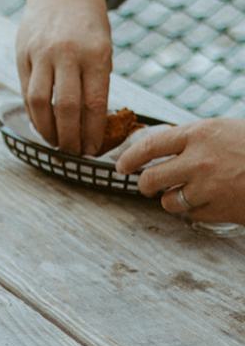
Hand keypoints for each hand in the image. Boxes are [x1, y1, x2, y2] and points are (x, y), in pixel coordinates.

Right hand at [16, 0, 114, 153]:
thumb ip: (96, 80)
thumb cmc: (89, 24)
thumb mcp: (103, 47)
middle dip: (70, 137)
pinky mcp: (23, 52)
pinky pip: (26, 90)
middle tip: (73, 152)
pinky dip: (33, 112)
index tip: (92, 150)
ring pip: (40, 102)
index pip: (94, 104)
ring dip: (47, 129)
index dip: (92, 132)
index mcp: (95, 53)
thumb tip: (91, 124)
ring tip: (55, 142)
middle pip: (66, 107)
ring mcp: (41, 52)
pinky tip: (41, 122)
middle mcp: (67, 53)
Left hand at [117, 118, 244, 223]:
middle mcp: (198, 161)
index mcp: (198, 134)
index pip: (150, 145)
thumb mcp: (224, 130)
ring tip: (180, 194)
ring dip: (170, 200)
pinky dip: (195, 211)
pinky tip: (206, 203)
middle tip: (147, 186)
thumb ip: (194, 138)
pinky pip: (193, 215)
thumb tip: (163, 147)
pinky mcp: (221, 210)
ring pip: (170, 201)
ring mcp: (209, 188)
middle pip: (152, 179)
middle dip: (145, 185)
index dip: (130, 157)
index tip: (122, 166)